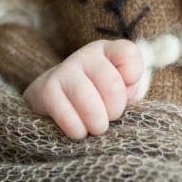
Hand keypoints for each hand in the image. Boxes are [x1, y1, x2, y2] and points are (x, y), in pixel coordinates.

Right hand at [23, 39, 142, 139]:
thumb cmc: (98, 95)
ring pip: (89, 101)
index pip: (130, 54)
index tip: (126, 89)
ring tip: (97, 127)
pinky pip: (67, 116)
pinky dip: (78, 130)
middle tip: (110, 116)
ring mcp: (64, 70)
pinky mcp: (47, 90)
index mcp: (108, 51)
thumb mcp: (120, 87)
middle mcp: (86, 55)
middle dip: (115, 109)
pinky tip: (79, 131)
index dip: (134, 77)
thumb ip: (130, 90)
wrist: (54, 98)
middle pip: (112, 84)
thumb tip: (126, 95)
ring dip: (97, 123)